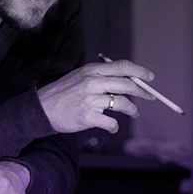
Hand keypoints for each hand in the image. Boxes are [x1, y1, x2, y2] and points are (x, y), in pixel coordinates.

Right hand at [37, 59, 156, 133]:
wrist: (43, 109)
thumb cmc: (64, 93)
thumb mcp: (80, 76)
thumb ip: (101, 76)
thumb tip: (127, 80)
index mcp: (92, 70)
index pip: (122, 66)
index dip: (139, 71)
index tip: (149, 77)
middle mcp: (92, 83)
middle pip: (126, 85)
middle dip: (142, 92)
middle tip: (149, 97)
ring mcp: (90, 100)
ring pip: (122, 104)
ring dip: (132, 110)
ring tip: (134, 113)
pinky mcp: (88, 117)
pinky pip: (111, 122)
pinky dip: (114, 126)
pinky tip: (112, 127)